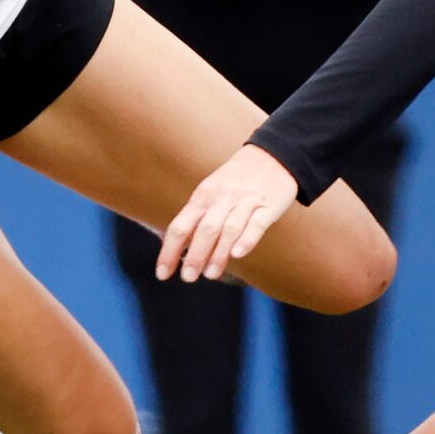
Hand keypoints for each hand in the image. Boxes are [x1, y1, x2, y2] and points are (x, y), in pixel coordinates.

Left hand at [157, 143, 299, 283]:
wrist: (272, 155)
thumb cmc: (234, 182)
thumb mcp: (209, 193)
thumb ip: (195, 219)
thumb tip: (177, 251)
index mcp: (202, 197)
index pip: (180, 226)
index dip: (169, 251)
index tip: (162, 274)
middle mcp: (222, 199)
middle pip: (205, 229)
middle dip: (195, 255)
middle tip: (188, 278)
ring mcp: (246, 202)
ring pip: (229, 229)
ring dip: (218, 253)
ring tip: (210, 274)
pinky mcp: (269, 206)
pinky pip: (257, 224)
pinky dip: (247, 239)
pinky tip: (238, 254)